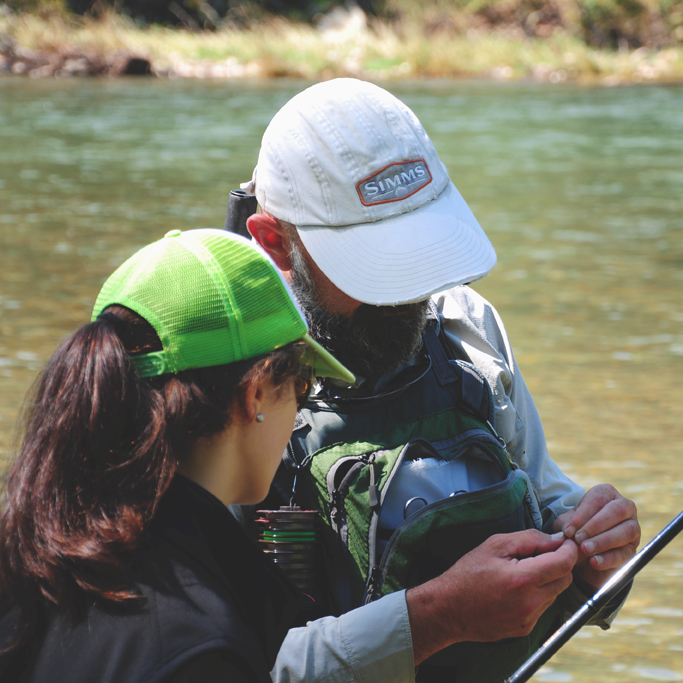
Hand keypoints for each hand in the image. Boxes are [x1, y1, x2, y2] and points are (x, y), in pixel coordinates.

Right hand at [406, 529, 577, 663]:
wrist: (449, 608)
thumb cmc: (468, 573)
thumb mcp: (494, 545)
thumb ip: (529, 539)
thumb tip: (555, 540)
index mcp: (523, 579)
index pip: (564, 563)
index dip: (569, 550)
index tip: (567, 542)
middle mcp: (530, 603)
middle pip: (565, 579)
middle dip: (560, 563)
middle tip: (542, 553)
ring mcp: (529, 619)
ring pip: (555, 594)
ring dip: (548, 579)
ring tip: (523, 570)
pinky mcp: (525, 628)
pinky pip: (543, 607)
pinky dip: (537, 594)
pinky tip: (516, 588)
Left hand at [553, 484, 639, 589]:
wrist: (583, 553)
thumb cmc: (575, 529)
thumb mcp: (567, 524)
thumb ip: (566, 525)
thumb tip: (568, 533)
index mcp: (606, 493)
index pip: (597, 499)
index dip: (582, 515)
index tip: (568, 530)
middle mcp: (625, 507)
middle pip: (615, 511)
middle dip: (595, 526)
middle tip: (578, 539)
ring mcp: (633, 528)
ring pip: (626, 531)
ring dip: (603, 541)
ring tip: (585, 550)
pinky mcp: (633, 549)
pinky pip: (625, 553)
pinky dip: (608, 558)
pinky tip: (594, 562)